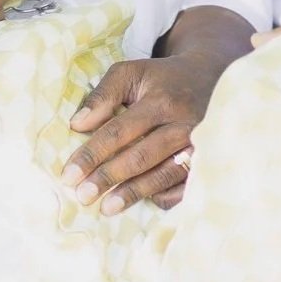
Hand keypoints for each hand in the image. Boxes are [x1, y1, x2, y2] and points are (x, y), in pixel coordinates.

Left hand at [62, 49, 225, 214]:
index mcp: (160, 101)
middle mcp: (182, 124)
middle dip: (109, 178)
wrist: (210, 77)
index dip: (92, 155)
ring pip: (164, 175)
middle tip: (83, 196)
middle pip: (141, 157)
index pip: (119, 132)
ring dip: (134, 193)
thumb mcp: (131, 73)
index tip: (69, 175)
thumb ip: (102, 95)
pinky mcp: (208, 159)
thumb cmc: (162, 78)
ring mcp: (199, 145)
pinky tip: (146, 202)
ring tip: (106, 208)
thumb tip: (77, 124)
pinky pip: (186, 185)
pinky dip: (165, 196)